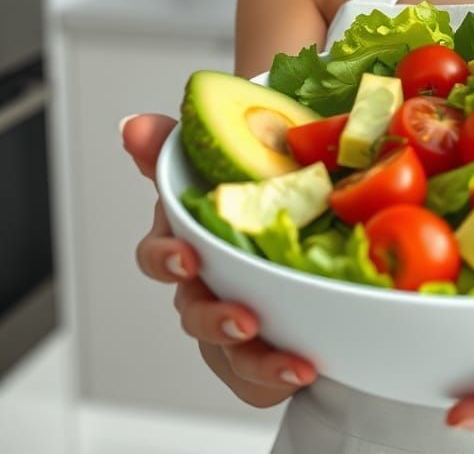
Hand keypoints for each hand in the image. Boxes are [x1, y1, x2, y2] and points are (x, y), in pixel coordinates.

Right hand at [121, 113, 318, 407]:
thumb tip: (133, 126)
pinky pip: (261, 379)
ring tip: (293, 362)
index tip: (187, 256)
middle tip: (245, 320)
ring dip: (258, 360)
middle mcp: (205, 289)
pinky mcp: (261, 354)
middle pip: (196, 315)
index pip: (159, 256)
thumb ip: (178, 145)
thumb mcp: (220, 164)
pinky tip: (306, 367)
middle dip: (216, 320)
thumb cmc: (247, 199)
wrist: (296, 224)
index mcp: (188, 244)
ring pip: (232, 355)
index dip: (166, 259)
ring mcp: (232, 324)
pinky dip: (278, 378)